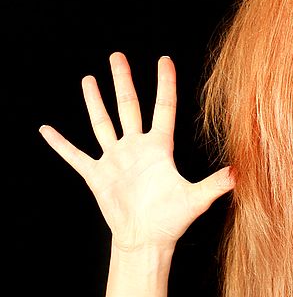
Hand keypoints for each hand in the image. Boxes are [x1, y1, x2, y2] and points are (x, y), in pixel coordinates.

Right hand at [40, 53, 233, 252]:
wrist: (146, 241)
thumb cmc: (172, 220)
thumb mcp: (196, 199)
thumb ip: (217, 183)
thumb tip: (242, 171)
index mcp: (160, 148)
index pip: (163, 108)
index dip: (164, 83)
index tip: (164, 59)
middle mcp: (137, 148)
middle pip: (129, 107)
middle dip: (123, 81)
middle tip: (116, 56)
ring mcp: (116, 160)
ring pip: (102, 124)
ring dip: (94, 102)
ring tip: (88, 78)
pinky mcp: (97, 175)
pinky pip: (75, 156)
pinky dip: (60, 144)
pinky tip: (46, 129)